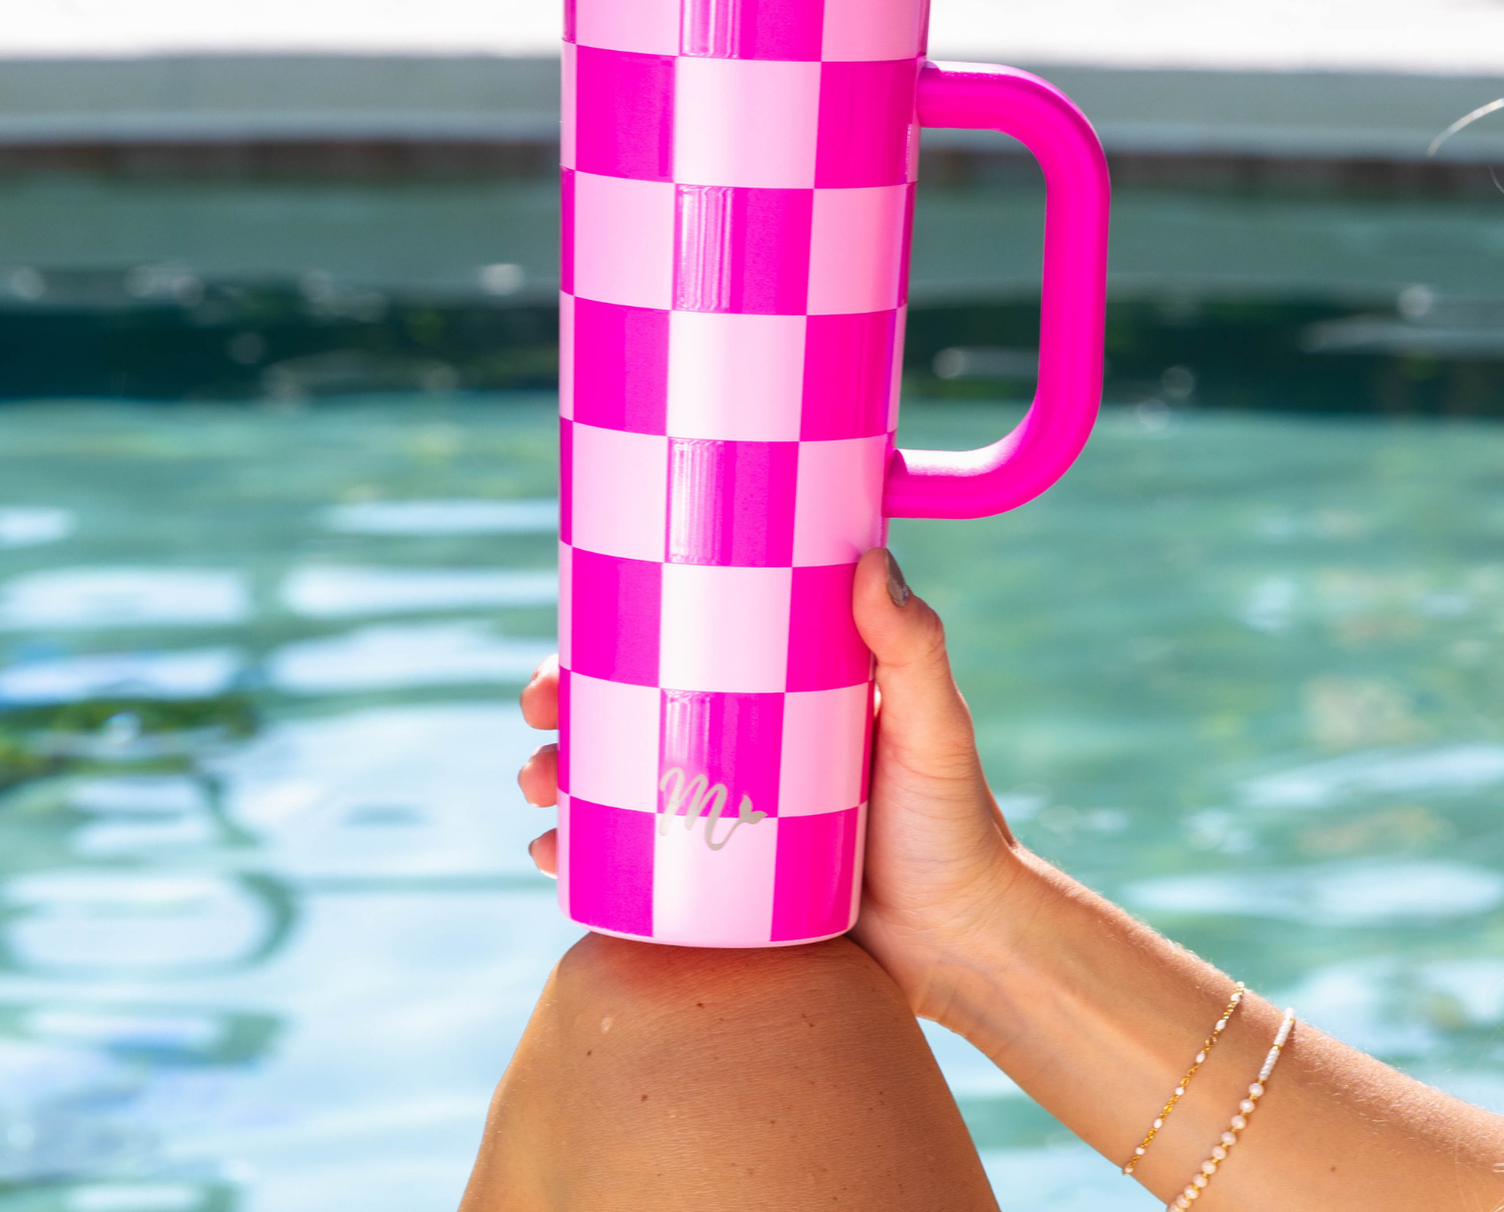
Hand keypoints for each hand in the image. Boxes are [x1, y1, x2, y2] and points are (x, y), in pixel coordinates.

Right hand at [513, 547, 1031, 1013]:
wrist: (966, 944)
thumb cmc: (956, 821)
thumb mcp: (933, 726)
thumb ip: (914, 648)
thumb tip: (870, 559)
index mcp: (771, 687)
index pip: (675, 644)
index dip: (605, 638)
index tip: (564, 640)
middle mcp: (735, 742)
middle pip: (623, 709)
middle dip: (559, 709)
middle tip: (538, 718)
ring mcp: (720, 813)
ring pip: (612, 784)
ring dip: (556, 778)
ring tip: (539, 794)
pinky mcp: (717, 882)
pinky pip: (631, 862)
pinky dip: (582, 856)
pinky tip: (552, 859)